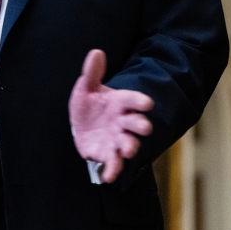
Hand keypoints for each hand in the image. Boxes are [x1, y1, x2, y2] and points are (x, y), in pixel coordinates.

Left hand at [68, 49, 153, 182]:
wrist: (83, 125)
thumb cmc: (89, 104)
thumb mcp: (86, 87)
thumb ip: (92, 73)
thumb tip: (96, 52)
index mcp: (120, 102)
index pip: (132, 99)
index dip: (139, 101)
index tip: (147, 103)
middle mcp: (123, 122)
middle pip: (136, 124)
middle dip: (140, 125)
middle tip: (144, 127)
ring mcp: (117, 139)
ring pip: (128, 144)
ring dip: (130, 147)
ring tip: (128, 149)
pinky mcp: (108, 154)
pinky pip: (113, 164)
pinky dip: (112, 170)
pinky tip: (107, 177)